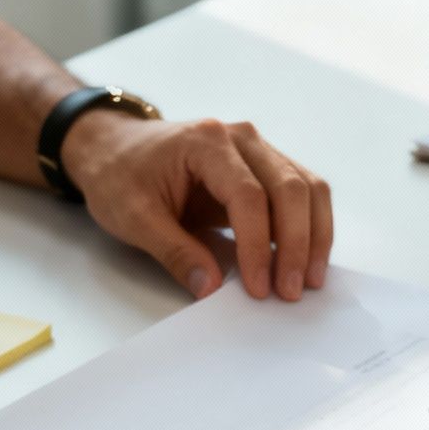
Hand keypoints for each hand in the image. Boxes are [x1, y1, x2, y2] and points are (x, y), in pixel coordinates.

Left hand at [66, 109, 331, 301]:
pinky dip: (311, 227)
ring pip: (308, 188)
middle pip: (290, 188)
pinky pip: (302, 193)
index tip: (258, 287)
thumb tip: (209, 288)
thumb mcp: (133, 217)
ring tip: (309, 281)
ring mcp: (258, 149)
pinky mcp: (265, 166)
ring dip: (314, 236)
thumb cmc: (119, 175)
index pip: (248, 195)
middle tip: (291, 291)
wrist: (114, 147)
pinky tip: (307, 260)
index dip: (258, 246)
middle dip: (296, 245)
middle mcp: (241, 138)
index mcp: (205, 142)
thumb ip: (174, 252)